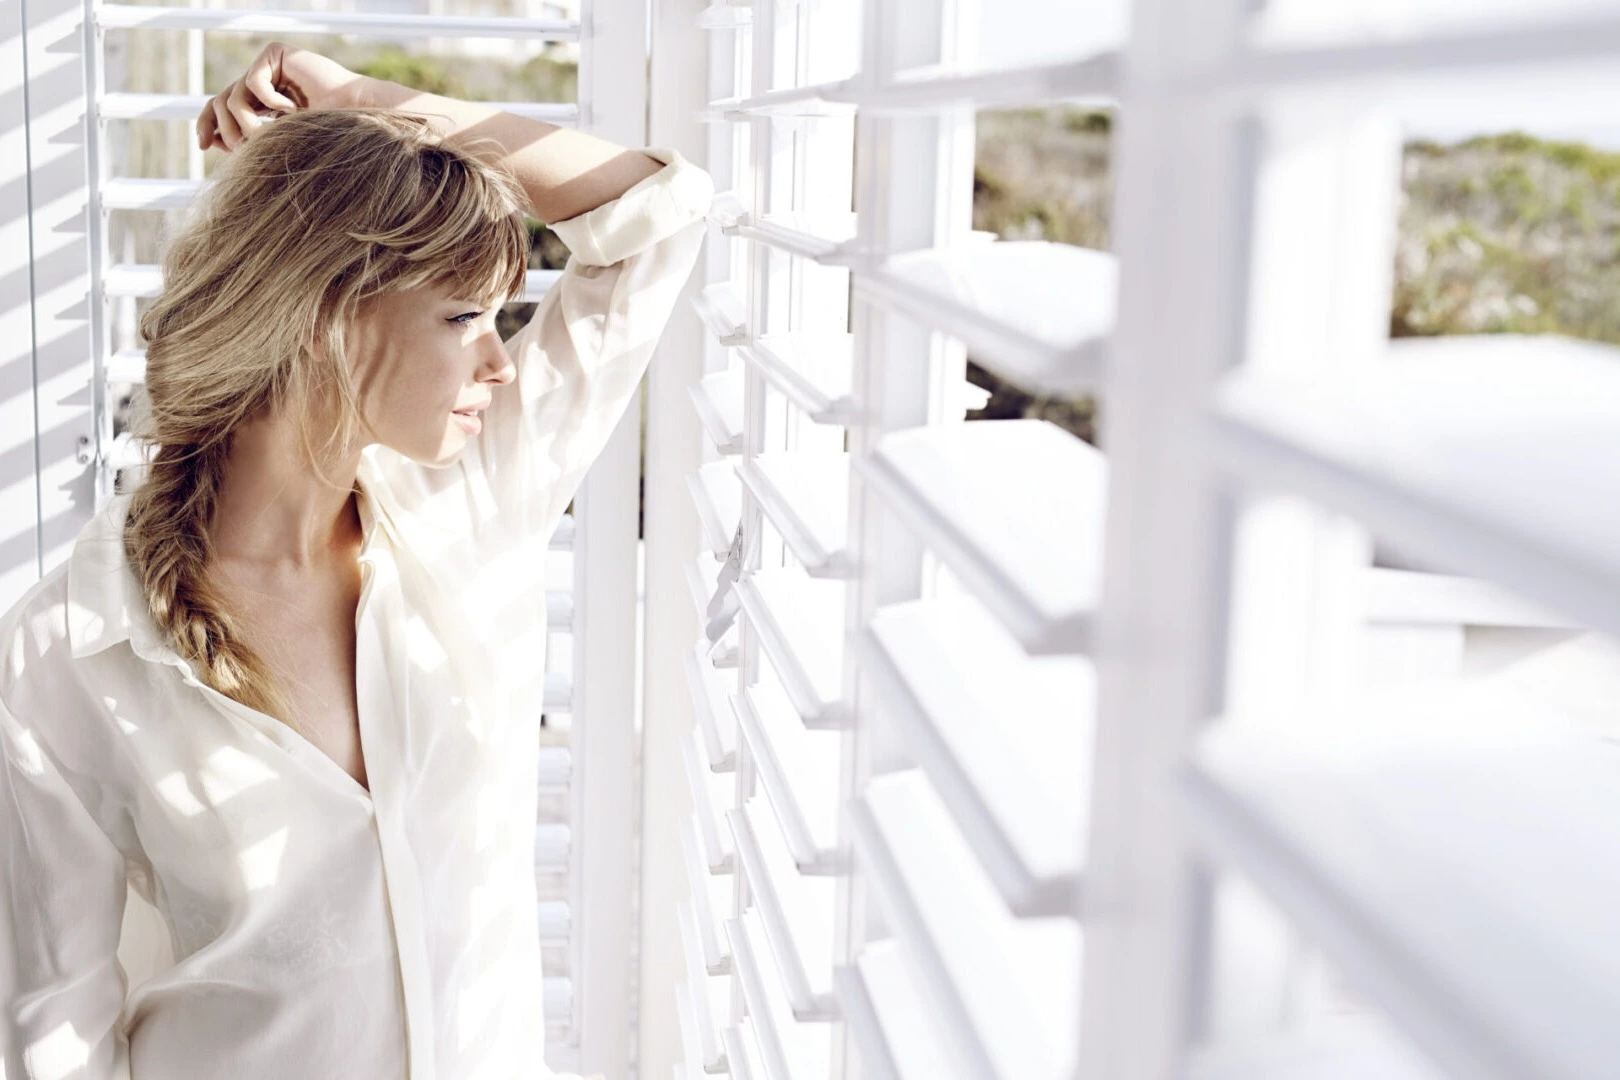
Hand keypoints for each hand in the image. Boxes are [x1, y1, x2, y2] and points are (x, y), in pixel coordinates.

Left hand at [196, 42, 364, 152]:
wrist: (359, 120)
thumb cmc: (326, 137)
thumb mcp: (278, 144)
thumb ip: (248, 141)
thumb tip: (210, 141)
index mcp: (262, 101)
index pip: (222, 108)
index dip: (209, 125)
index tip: (204, 146)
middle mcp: (262, 81)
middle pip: (219, 100)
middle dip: (224, 129)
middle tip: (242, 149)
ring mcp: (268, 66)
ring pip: (232, 96)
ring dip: (246, 124)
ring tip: (269, 137)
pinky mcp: (276, 54)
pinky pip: (253, 82)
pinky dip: (269, 103)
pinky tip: (292, 111)